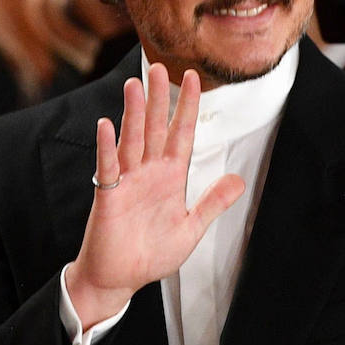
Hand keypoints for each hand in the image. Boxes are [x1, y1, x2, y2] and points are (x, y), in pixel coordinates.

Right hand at [64, 66, 243, 328]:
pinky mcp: (108, 196)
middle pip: (155, 128)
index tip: (194, 77)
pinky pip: (108, 167)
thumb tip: (238, 181)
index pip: (181, 134)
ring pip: (132, 140)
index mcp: (170, 178)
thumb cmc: (150, 255)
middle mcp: (148, 173)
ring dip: (134, 113)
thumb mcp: (191, 229)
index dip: (187, 106)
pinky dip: (107, 147)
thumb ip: (212, 203)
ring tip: (134, 85)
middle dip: (158, 98)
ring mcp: (127, 182)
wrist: (120, 278)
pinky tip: (106, 125)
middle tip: (157, 65)